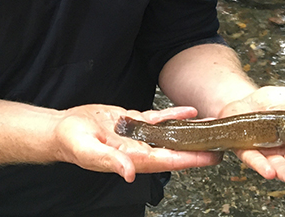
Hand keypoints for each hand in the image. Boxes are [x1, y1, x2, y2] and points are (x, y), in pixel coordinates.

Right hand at [53, 104, 221, 182]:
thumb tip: (131, 173)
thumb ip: (110, 161)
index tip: (209, 157)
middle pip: (175, 149)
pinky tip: (190, 111)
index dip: (189, 159)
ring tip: (213, 128)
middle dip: (198, 148)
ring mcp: (137, 136)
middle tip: (223, 145)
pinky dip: (174, 115)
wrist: (61, 128)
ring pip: (170, 134)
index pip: (167, 160)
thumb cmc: (71, 142)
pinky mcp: (132, 122)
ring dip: (191, 132)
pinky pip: (158, 119)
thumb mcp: (88, 150)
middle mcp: (139, 149)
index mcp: (132, 158)